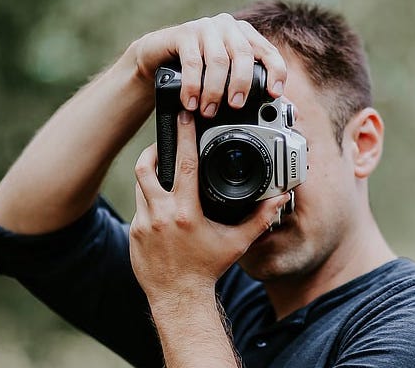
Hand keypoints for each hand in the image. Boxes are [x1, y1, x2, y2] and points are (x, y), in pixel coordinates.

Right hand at [128, 13, 286, 115]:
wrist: (157, 57)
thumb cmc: (198, 70)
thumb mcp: (227, 79)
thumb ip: (256, 91)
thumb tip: (293, 112)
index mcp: (245, 35)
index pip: (269, 51)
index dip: (276, 71)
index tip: (274, 94)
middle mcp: (228, 27)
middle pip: (244, 55)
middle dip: (242, 84)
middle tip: (235, 107)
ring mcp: (205, 27)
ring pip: (218, 60)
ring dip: (214, 90)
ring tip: (208, 111)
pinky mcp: (183, 33)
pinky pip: (192, 61)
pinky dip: (192, 85)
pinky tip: (190, 102)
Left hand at [129, 110, 289, 298]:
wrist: (178, 297)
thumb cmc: (208, 268)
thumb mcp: (237, 242)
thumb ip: (260, 218)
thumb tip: (280, 199)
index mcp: (186, 212)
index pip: (183, 164)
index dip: (184, 136)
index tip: (184, 118)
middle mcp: (160, 215)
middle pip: (146, 167)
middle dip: (153, 150)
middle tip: (165, 142)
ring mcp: (143, 224)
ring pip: (140, 185)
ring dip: (150, 175)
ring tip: (163, 170)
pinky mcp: (133, 233)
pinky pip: (139, 207)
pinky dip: (150, 200)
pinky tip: (163, 204)